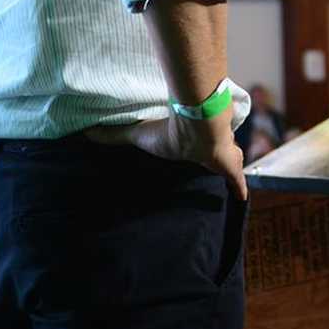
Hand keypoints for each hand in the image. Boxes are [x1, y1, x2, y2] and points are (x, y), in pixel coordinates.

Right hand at [89, 113, 246, 200]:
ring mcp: (223, 156)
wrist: (198, 128)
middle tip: (208, 167)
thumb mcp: (138, 134)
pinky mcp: (232, 167)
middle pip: (213, 154)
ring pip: (229, 162)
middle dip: (213, 159)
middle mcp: (207, 148)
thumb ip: (115, 134)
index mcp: (188, 142)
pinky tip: (242, 199)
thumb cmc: (169, 131)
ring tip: (227, 181)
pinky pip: (238, 182)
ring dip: (228, 167)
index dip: (192, 150)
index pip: (192, 146)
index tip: (189, 154)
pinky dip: (239, 189)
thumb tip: (87, 132)